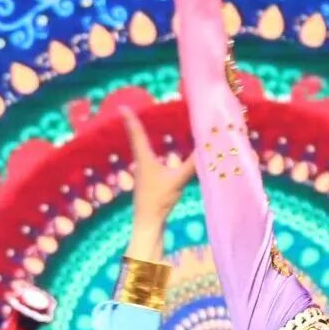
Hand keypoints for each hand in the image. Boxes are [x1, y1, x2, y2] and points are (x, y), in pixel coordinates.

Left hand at [124, 109, 195, 261]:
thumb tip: (206, 148)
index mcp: (145, 159)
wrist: (148, 223)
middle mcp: (141, 162)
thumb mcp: (177, 181)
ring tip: (140, 124)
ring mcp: (143, 173)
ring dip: (141, 136)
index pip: (137, 134)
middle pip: (136, 138)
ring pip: (141, 149)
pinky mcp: (147, 181)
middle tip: (129, 110)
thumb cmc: (158, 200)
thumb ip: (191, 164)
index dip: (131, 119)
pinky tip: (156, 153)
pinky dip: (150, 150)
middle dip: (134, 123)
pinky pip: (148, 159)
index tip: (122, 106)